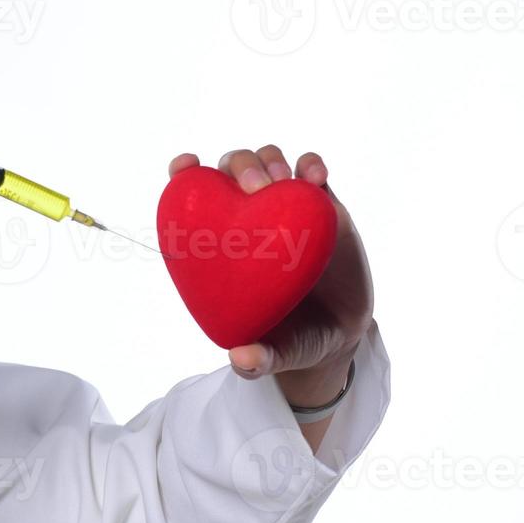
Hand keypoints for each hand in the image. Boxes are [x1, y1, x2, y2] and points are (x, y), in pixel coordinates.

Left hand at [167, 146, 373, 403]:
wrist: (340, 335)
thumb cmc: (290, 339)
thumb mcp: (275, 353)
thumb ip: (258, 360)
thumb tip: (242, 360)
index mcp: (222, 246)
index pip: (192, 200)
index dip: (183, 176)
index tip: (183, 166)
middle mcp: (249, 220)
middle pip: (233, 171)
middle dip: (239, 167)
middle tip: (254, 188)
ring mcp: (285, 210)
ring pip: (270, 163)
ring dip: (271, 161)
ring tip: (282, 181)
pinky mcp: (322, 208)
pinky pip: (312, 174)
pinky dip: (310, 166)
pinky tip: (315, 177)